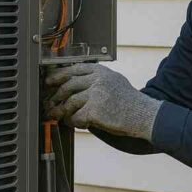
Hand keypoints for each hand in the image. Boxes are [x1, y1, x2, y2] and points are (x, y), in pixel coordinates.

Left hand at [43, 63, 161, 140]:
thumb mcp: (115, 81)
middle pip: (68, 84)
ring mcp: (96, 94)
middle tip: (49, 102)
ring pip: (70, 102)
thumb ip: (97, 79)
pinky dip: (74, 121)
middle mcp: (98, 80)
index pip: (75, 69)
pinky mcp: (94, 109)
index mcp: (102, 71)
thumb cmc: (129, 101)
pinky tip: (76, 123)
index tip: (49, 80)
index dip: (59, 74)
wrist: (142, 114)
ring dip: (62, 111)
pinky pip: (76, 116)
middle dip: (56, 95)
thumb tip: (73, 85)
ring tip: (58, 116)